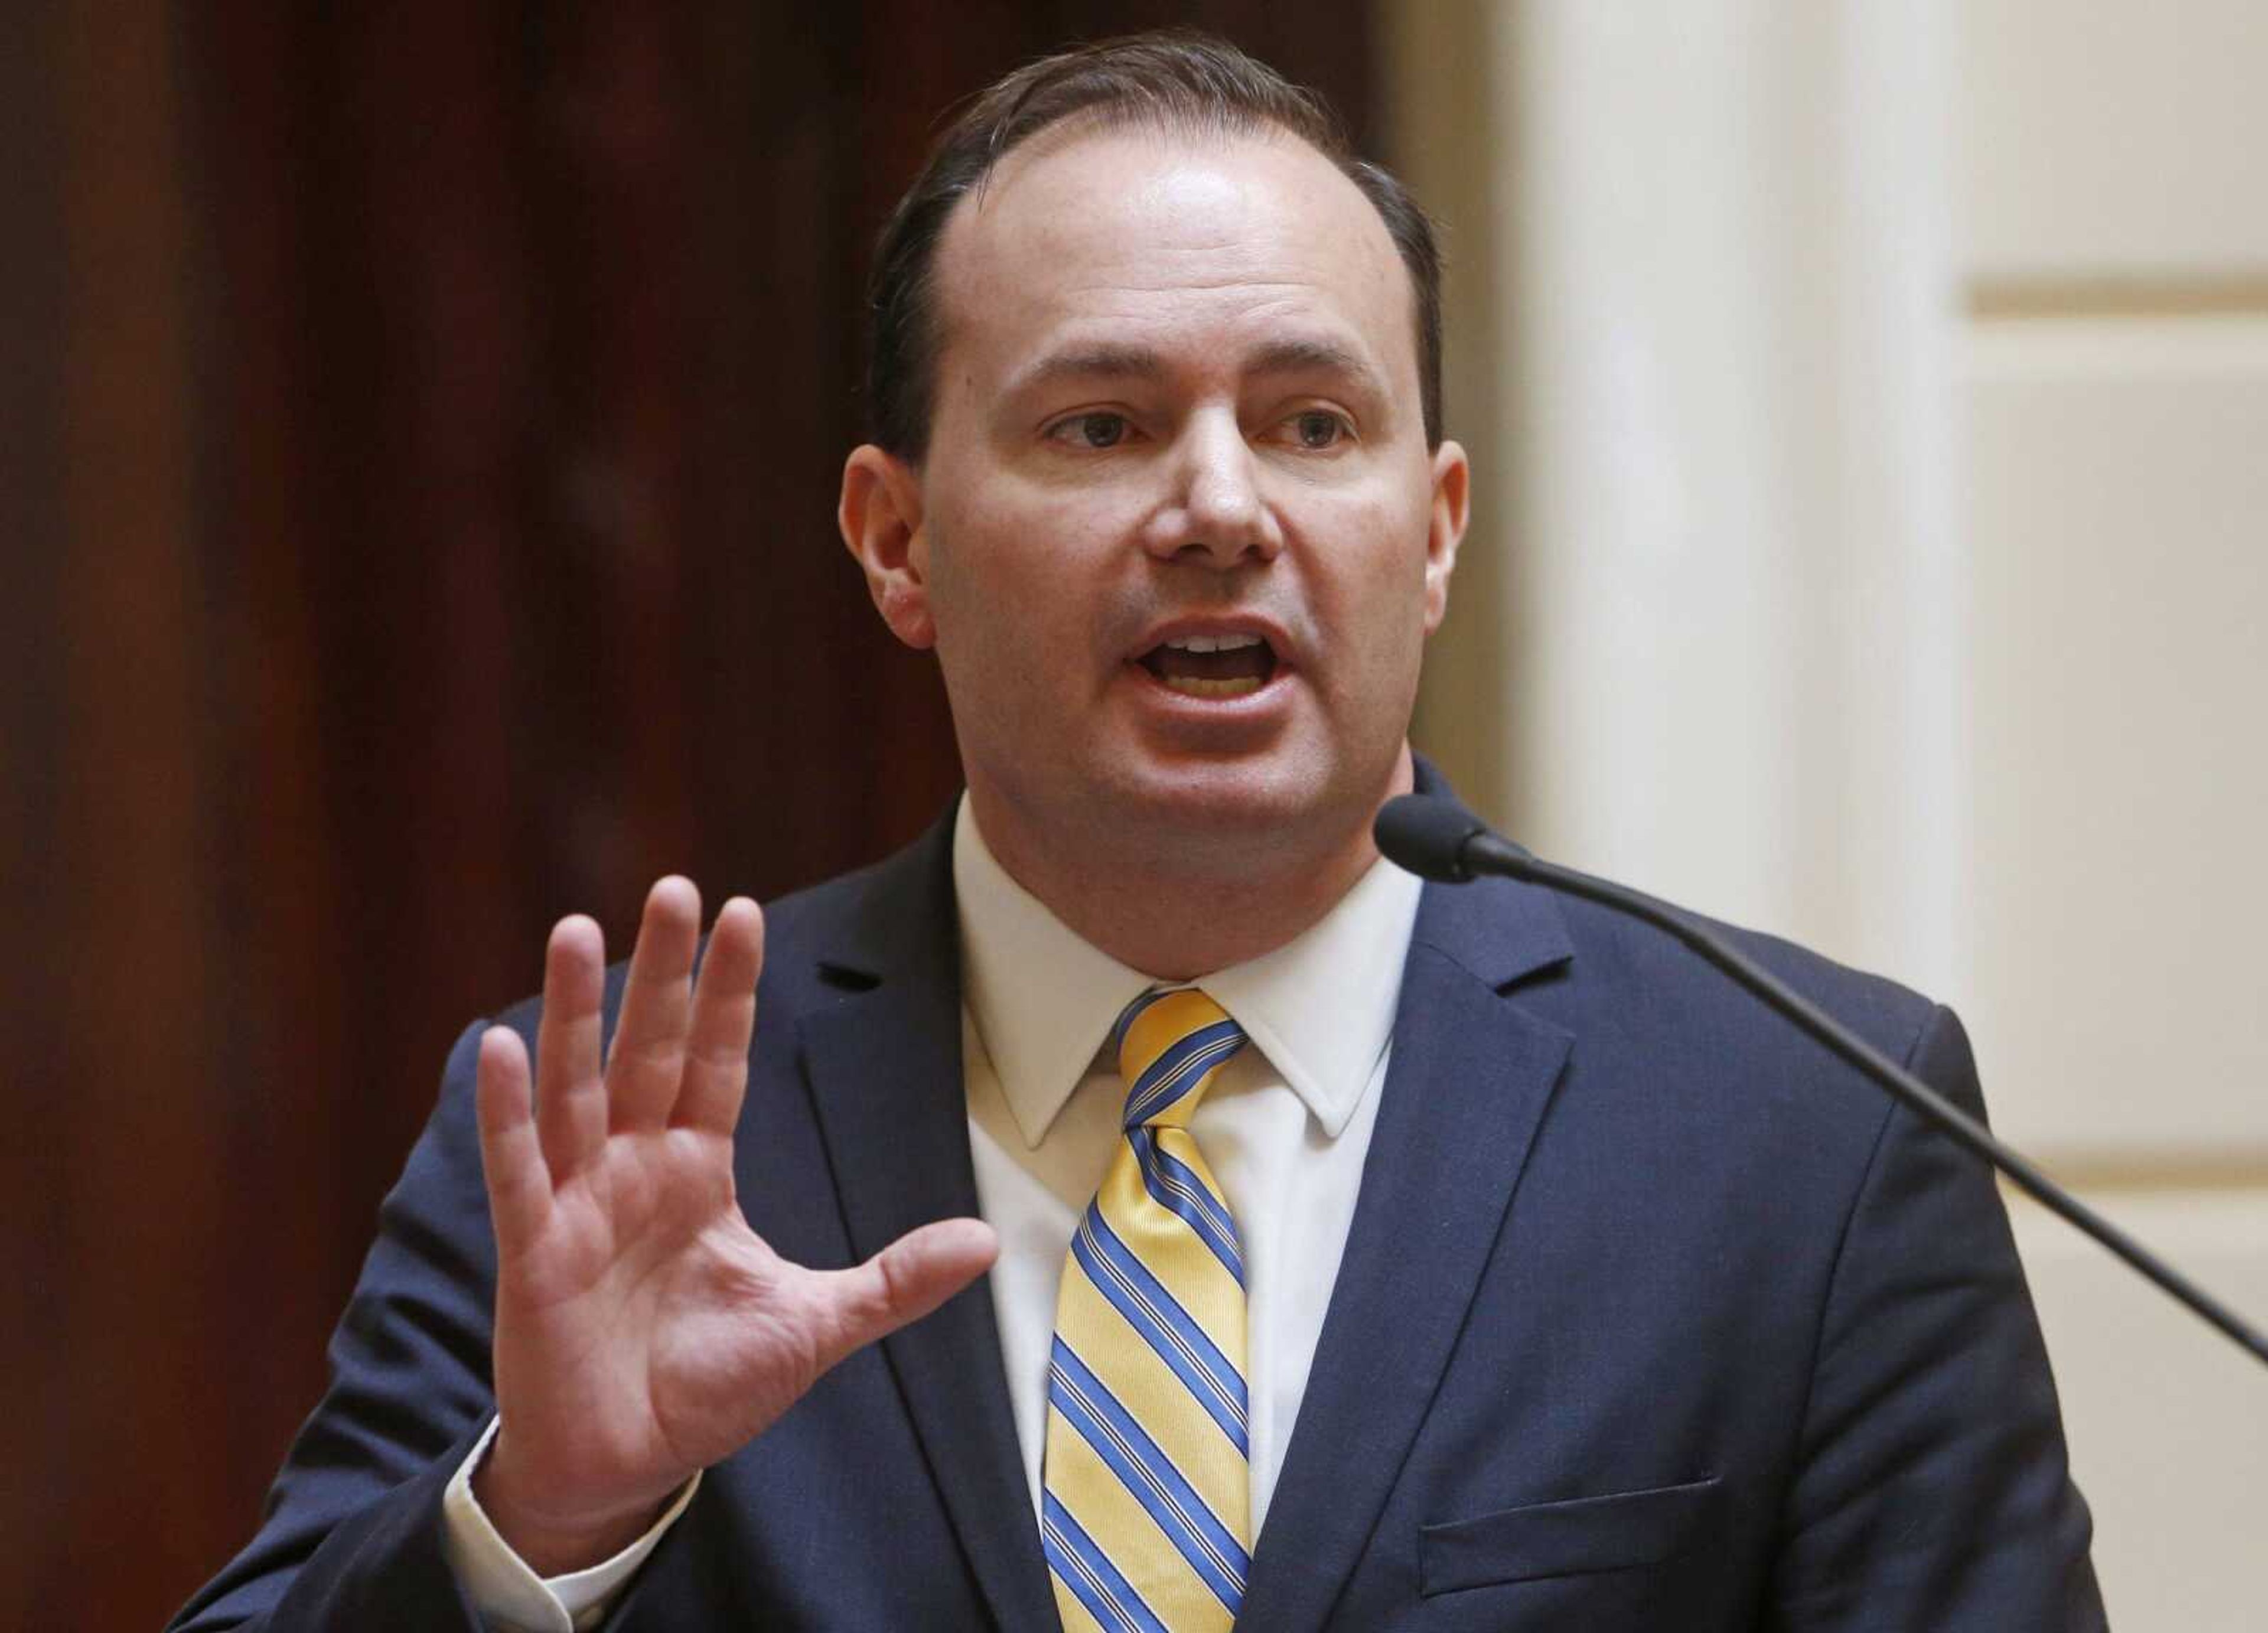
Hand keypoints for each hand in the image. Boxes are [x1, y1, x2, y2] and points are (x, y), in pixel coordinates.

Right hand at [471, 878, 996, 1574]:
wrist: (630, 1468)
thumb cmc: (708, 1389)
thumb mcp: (819, 1326)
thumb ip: (894, 1280)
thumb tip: (987, 1241)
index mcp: (698, 1172)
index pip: (718, 1062)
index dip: (730, 992)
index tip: (743, 911)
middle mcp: (635, 1169)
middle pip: (651, 1050)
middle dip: (663, 972)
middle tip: (675, 887)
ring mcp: (578, 1203)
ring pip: (577, 1089)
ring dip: (573, 1013)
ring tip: (574, 927)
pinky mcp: (532, 1251)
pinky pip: (518, 1170)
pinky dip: (509, 1112)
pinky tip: (500, 1045)